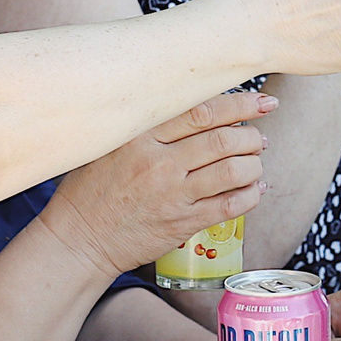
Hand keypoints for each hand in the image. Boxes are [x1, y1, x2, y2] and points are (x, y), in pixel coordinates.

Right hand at [45, 92, 271, 278]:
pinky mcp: (181, 224)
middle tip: (259, 137)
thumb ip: (149, 124)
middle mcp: (159, 163)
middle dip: (252, 136)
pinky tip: (254, 189)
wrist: (80, 238)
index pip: (202, 111)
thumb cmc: (93, 188)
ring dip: (254, 164)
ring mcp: (172, 195)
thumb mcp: (112, 144)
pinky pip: (229, 206)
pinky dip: (251, 195)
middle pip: (223, 139)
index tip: (261, 101)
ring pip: (232, 171)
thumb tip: (199, 106)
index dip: (239, 103)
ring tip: (256, 162)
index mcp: (142, 136)